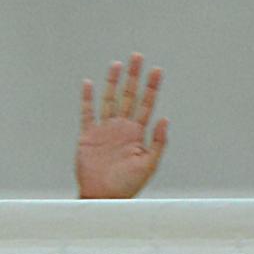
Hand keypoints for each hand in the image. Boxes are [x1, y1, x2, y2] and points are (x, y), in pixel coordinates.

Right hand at [76, 54, 167, 198]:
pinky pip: (87, 113)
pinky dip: (88, 98)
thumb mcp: (149, 164)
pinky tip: (90, 83)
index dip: (152, 87)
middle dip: (134, 77)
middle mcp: (122, 127)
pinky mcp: (88, 135)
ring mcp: (105, 129)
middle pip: (129, 96)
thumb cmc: (128, 184)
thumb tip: (166, 119)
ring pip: (109, 99)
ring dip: (113, 82)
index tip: (157, 70)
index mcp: (138, 133)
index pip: (147, 104)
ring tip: (118, 64)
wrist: (105, 197)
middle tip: (138, 57)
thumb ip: (158, 142)